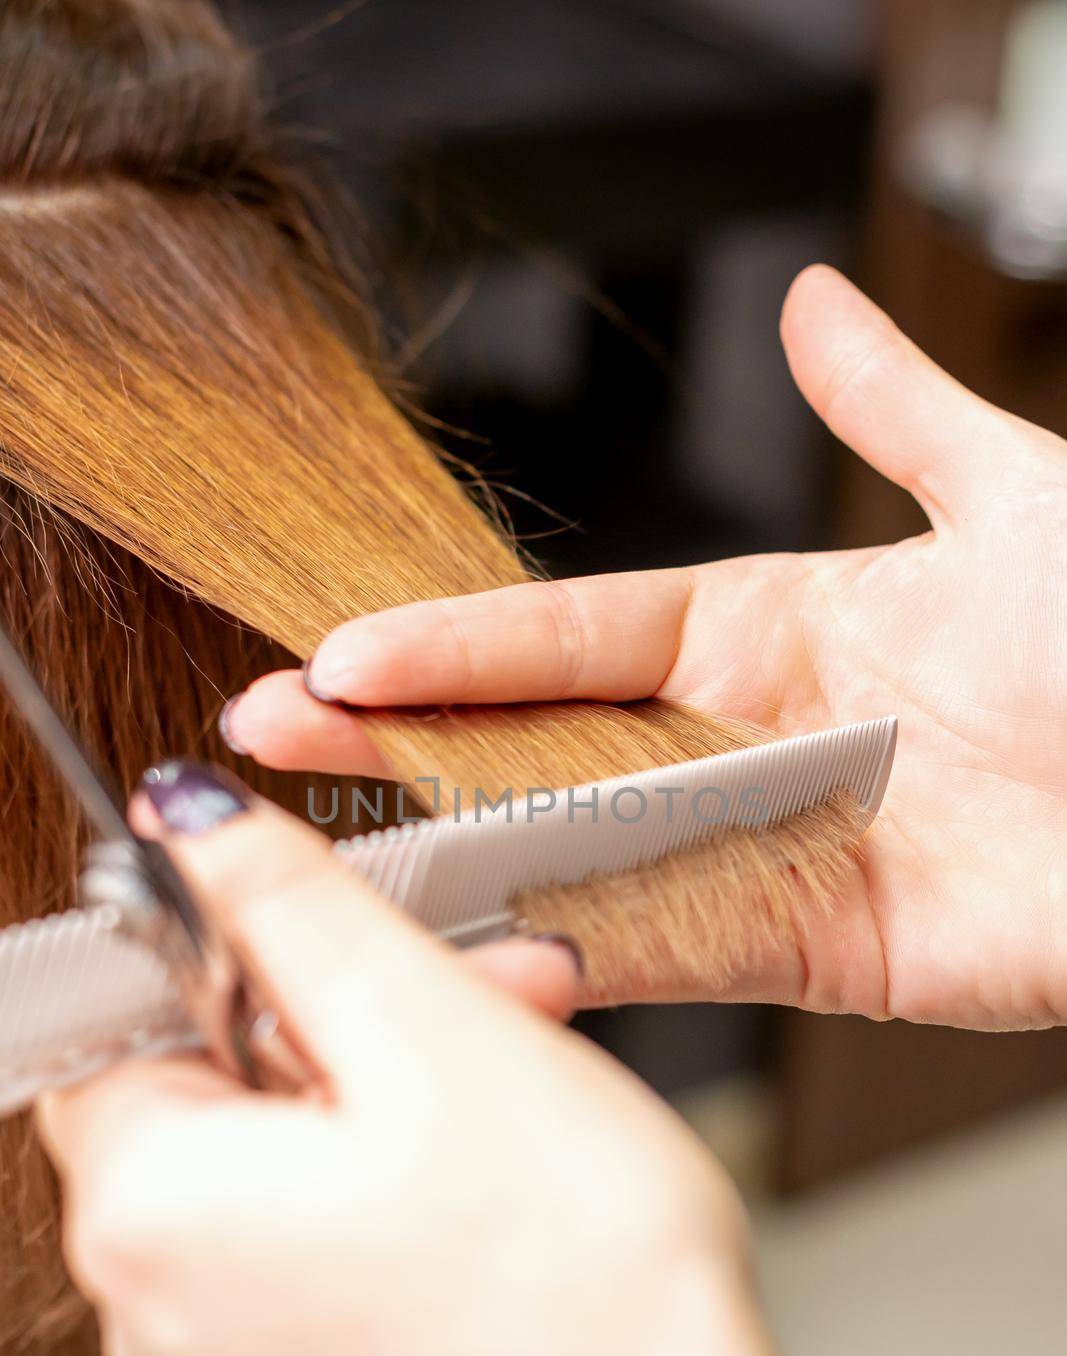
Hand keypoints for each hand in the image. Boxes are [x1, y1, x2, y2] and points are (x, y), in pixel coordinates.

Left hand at [39, 772, 818, 1355]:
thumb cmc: (578, 1285)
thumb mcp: (433, 1031)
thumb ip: (291, 907)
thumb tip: (184, 821)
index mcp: (152, 1214)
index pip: (123, 1025)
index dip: (244, 965)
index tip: (346, 959)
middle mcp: (158, 1326)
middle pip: (218, 1111)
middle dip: (347, 1036)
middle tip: (480, 1011)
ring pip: (280, 1199)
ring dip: (382, 1126)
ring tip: (516, 1113)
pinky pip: (318, 1292)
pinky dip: (389, 1231)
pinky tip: (499, 1215)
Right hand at [224, 267, 1066, 1030]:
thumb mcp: (1008, 496)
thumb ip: (893, 408)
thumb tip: (814, 307)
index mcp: (775, 630)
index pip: (576, 634)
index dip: (459, 644)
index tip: (345, 649)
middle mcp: (749, 743)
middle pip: (547, 745)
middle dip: (405, 744)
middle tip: (274, 736)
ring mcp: (765, 849)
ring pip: (581, 850)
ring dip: (455, 851)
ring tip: (328, 849)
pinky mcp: (807, 946)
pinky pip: (669, 949)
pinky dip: (574, 951)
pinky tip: (479, 941)